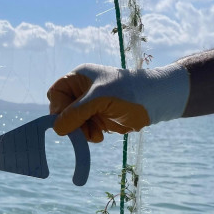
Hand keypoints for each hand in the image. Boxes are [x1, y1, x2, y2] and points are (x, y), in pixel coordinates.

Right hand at [47, 63, 189, 141]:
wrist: (156, 101)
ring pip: (73, 123)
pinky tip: (100, 135)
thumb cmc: (129, 92)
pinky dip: (89, 135)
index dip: (58, 107)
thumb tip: (57, 128)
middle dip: (71, 122)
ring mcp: (90, 105)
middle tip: (80, 131)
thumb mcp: (100, 99)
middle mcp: (82, 91)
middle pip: (63, 110)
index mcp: (79, 78)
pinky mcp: (98, 118)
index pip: (57, 93)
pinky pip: (84, 130)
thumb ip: (76, 112)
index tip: (66, 121)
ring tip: (95, 134)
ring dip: (81, 131)